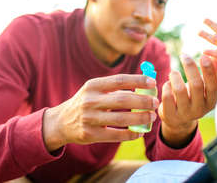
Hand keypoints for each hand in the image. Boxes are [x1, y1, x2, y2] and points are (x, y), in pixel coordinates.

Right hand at [42, 74, 158, 151]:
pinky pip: (116, 135)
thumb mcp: (94, 89)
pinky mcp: (90, 135)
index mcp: (93, 85)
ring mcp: (89, 119)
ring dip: (140, 118)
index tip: (153, 82)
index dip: (138, 80)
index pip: (119, 80)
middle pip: (123, 100)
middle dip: (143, 102)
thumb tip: (144, 83)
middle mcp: (90, 101)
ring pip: (121, 120)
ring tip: (152, 117)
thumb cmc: (86, 102)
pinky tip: (140, 132)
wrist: (61, 122)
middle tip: (155, 102)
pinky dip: (130, 134)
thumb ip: (115, 87)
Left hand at [158, 54, 216, 147]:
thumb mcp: (204, 88)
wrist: (178, 120)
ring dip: (175, 76)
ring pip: (180, 90)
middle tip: (184, 55)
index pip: (214, 86)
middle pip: (197, 85)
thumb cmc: (193, 98)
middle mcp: (200, 109)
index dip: (209, 71)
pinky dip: (166, 86)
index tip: (203, 56)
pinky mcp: (170, 115)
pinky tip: (167, 84)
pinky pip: (167, 97)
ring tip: (174, 72)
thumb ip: (211, 72)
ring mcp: (185, 114)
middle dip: (190, 67)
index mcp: (211, 102)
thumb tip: (215, 56)